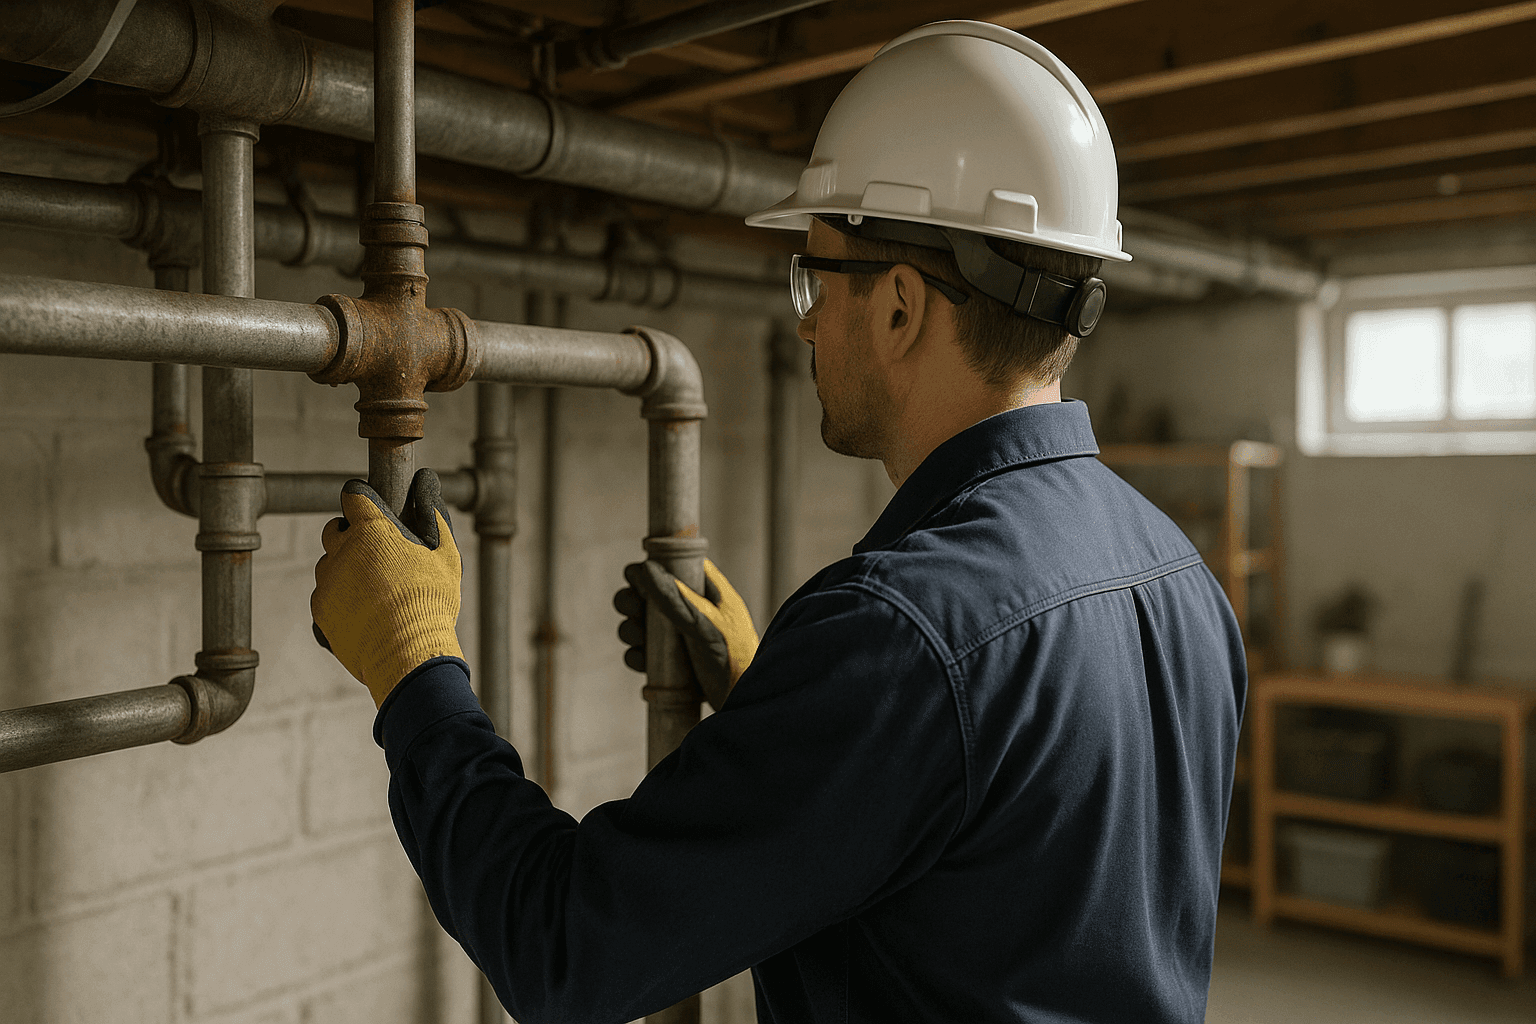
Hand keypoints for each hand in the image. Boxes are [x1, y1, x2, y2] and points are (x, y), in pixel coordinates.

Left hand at [311, 469, 463, 706]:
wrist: (409, 654)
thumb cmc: (431, 601)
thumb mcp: (444, 553)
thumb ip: (432, 512)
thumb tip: (426, 479)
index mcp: (371, 530)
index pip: (354, 495)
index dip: (364, 498)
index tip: (374, 508)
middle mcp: (341, 552)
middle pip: (334, 530)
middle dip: (351, 535)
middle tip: (378, 554)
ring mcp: (327, 583)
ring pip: (329, 566)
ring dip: (345, 570)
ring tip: (375, 591)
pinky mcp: (320, 612)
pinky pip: (325, 597)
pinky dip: (340, 600)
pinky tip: (365, 613)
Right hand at [613, 559, 757, 710]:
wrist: (743, 702)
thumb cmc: (735, 658)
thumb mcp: (706, 625)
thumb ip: (676, 600)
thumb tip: (646, 569)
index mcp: (707, 590)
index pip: (673, 565)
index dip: (650, 569)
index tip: (636, 580)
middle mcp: (692, 608)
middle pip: (648, 592)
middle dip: (633, 601)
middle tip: (633, 611)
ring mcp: (681, 635)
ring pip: (641, 623)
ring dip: (631, 629)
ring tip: (639, 640)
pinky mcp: (673, 662)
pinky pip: (643, 651)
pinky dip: (636, 655)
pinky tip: (642, 662)